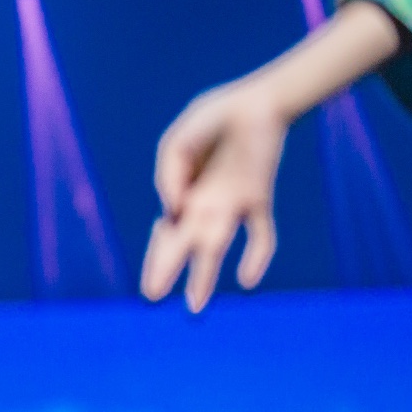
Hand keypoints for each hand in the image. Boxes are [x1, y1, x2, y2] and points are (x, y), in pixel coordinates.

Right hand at [143, 78, 288, 311]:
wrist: (255, 103)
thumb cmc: (211, 120)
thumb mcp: (177, 141)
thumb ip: (169, 173)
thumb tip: (173, 209)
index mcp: (181, 196)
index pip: (165, 234)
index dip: (157, 256)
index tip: (153, 279)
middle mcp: (204, 208)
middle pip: (181, 247)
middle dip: (164, 271)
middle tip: (150, 297)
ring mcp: (230, 206)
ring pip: (214, 248)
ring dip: (203, 278)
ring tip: (193, 309)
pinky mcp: (258, 199)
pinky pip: (260, 234)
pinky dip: (255, 256)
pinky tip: (247, 280)